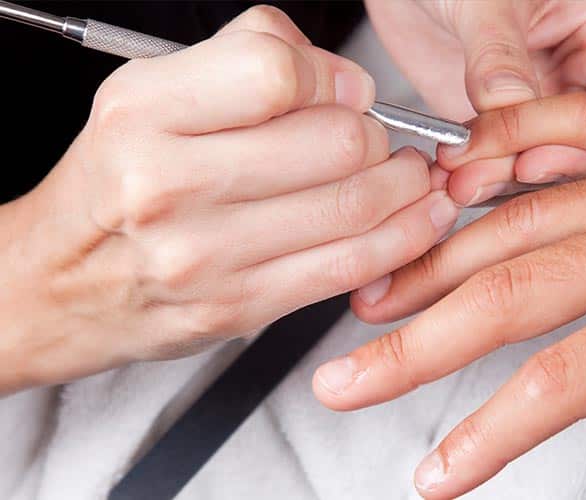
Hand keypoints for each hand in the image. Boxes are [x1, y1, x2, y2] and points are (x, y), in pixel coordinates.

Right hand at [0, 6, 458, 393]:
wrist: (57, 284)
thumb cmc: (116, 183)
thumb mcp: (149, 95)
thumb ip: (245, 59)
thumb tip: (341, 76)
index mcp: (146, 115)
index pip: (276, 75)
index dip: (333, 76)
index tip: (349, 90)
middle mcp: (169, 186)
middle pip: (335, 142)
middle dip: (380, 133)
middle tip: (381, 136)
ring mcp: (206, 256)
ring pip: (356, 205)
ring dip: (408, 184)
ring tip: (414, 173)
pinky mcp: (240, 307)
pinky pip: (350, 267)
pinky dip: (405, 236)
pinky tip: (421, 216)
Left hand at [365, 0, 585, 204]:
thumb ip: (500, 53)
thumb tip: (509, 105)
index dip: (583, 145)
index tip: (531, 162)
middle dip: (533, 170)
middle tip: (485, 179)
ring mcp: (547, 98)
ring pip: (543, 161)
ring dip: (500, 179)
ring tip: (460, 181)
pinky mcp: (507, 119)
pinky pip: (505, 160)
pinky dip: (480, 172)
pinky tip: (452, 177)